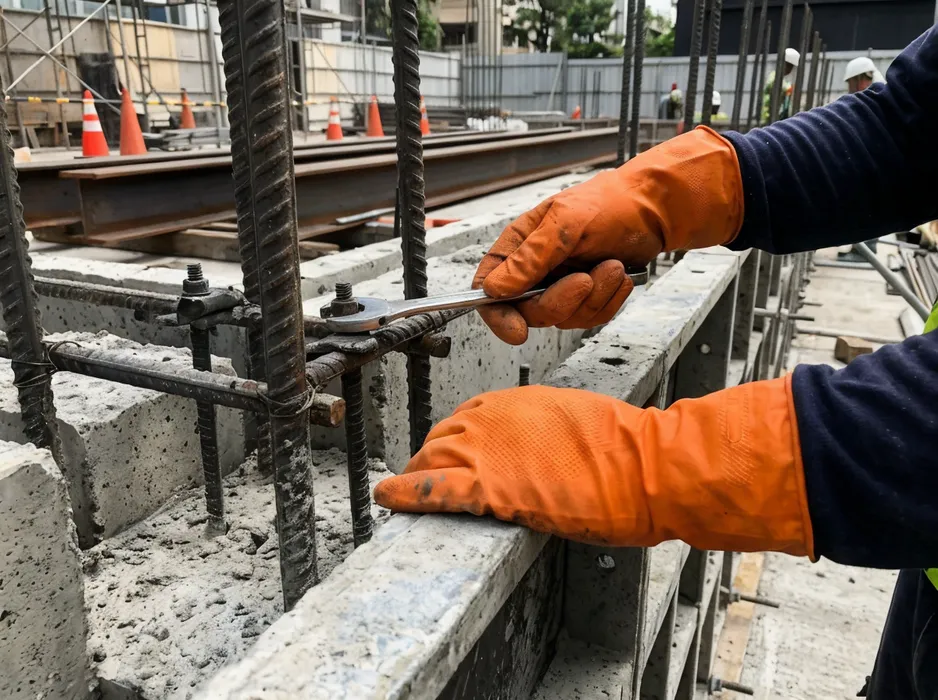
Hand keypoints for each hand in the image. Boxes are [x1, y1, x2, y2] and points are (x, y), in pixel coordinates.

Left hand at [373, 381, 811, 554]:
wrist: (645, 466)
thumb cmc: (623, 447)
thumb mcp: (575, 420)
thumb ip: (542, 430)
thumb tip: (534, 448)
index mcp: (514, 400)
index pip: (465, 421)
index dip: (452, 445)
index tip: (448, 458)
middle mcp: (492, 418)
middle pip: (443, 440)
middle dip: (431, 461)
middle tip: (422, 481)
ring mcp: (488, 451)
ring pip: (433, 462)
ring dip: (418, 478)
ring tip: (404, 495)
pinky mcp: (491, 487)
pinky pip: (435, 490)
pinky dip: (407, 495)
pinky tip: (389, 498)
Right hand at [474, 127, 744, 344]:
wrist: (652, 211)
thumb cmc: (609, 205)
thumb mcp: (566, 223)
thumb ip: (530, 257)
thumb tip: (495, 288)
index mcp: (518, 247)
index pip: (489, 289)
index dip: (498, 314)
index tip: (518, 330)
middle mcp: (534, 271)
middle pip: (528, 312)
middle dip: (562, 301)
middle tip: (585, 279)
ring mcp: (559, 287)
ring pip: (563, 319)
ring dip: (594, 297)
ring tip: (610, 266)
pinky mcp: (585, 300)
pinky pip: (589, 319)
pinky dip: (609, 301)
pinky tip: (617, 277)